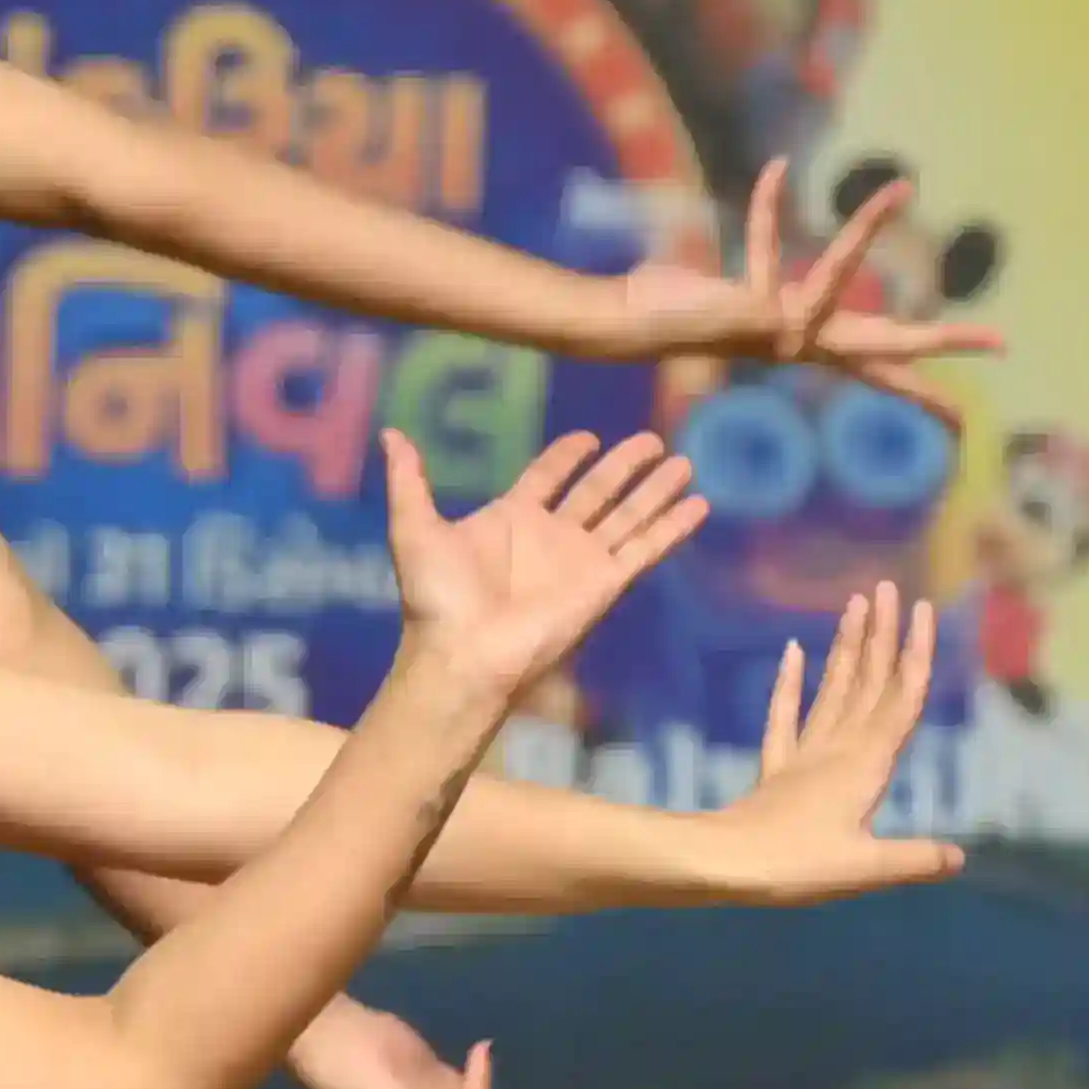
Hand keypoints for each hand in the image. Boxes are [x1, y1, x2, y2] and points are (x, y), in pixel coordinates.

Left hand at [378, 426, 711, 725]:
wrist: (462, 655)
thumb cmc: (435, 599)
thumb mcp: (414, 528)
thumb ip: (410, 479)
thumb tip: (390, 433)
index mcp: (511, 520)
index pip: (547, 478)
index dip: (566, 457)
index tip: (587, 437)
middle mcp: (552, 538)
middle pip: (598, 492)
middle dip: (625, 466)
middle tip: (654, 440)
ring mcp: (581, 562)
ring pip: (629, 515)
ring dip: (657, 490)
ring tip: (685, 462)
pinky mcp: (604, 584)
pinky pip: (645, 549)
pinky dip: (673, 528)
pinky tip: (698, 505)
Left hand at [572, 171, 1011, 402]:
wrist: (631, 322)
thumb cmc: (685, 311)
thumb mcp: (744, 303)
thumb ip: (770, 296)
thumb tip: (777, 288)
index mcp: (812, 344)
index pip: (881, 372)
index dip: (923, 395)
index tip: (963, 423)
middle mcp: (804, 343)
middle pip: (888, 346)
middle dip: (945, 342)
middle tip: (1003, 340)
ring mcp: (780, 332)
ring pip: (834, 274)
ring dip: (865, 228)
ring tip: (903, 186)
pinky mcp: (750, 314)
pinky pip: (764, 250)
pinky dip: (767, 210)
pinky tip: (776, 170)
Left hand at [686, 582, 964, 905]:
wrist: (722, 864)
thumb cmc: (795, 866)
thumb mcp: (864, 869)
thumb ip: (914, 859)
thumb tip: (960, 858)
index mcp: (866, 764)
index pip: (902, 698)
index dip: (917, 652)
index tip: (924, 608)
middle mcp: (837, 750)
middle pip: (868, 682)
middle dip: (882, 634)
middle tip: (887, 586)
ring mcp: (804, 757)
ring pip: (832, 690)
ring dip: (847, 647)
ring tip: (854, 604)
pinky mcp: (776, 772)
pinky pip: (785, 716)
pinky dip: (790, 682)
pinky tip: (793, 650)